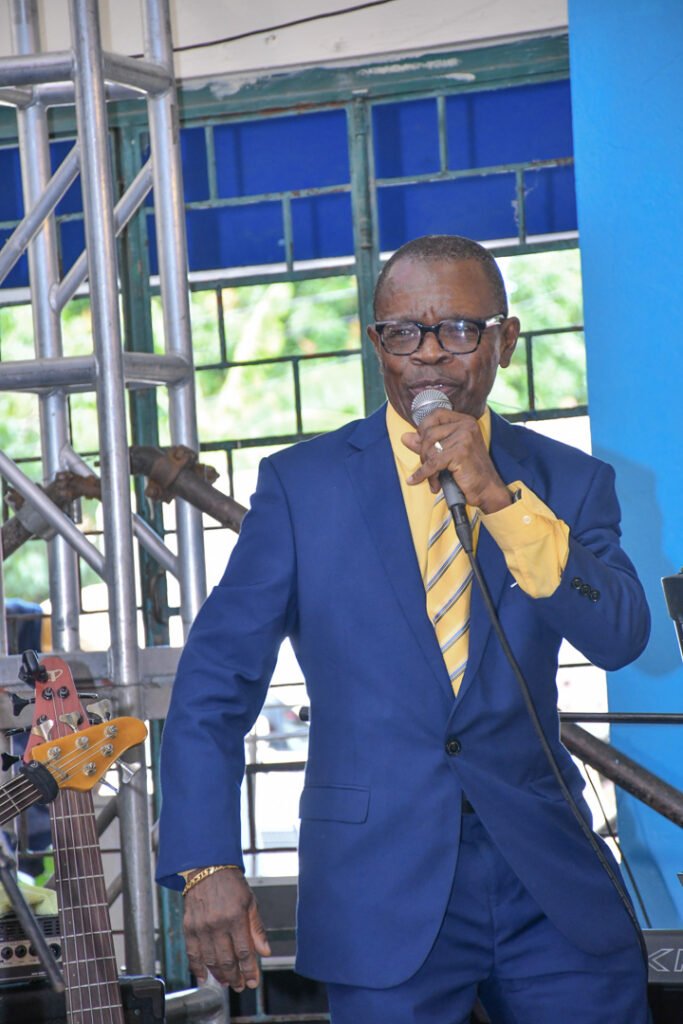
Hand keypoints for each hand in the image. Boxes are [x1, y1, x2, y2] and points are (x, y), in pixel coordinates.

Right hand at [183, 868, 270, 990]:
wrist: (206, 867)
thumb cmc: (230, 883)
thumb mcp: (250, 901)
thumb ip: (257, 928)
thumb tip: (265, 951)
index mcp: (235, 917)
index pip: (244, 952)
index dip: (249, 970)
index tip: (253, 981)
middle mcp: (217, 924)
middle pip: (226, 960)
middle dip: (235, 977)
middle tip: (240, 986)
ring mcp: (201, 927)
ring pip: (210, 960)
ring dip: (218, 975)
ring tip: (226, 983)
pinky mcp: (188, 927)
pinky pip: (192, 953)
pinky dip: (197, 968)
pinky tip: (203, 977)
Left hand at [401, 409, 510, 513]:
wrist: (487, 489)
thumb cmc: (469, 472)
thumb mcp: (446, 453)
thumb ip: (427, 444)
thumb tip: (405, 437)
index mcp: (464, 421)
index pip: (435, 414)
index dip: (423, 428)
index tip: (422, 444)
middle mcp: (466, 425)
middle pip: (429, 433)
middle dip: (423, 452)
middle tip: (428, 467)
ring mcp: (464, 437)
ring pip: (430, 449)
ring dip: (427, 466)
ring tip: (433, 478)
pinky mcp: (461, 452)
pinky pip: (433, 463)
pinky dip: (425, 474)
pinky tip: (420, 481)